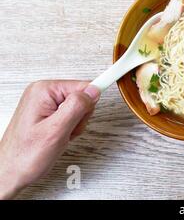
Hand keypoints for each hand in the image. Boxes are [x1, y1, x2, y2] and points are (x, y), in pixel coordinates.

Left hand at [0, 80, 99, 198]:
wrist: (10, 173)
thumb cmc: (25, 156)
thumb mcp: (56, 131)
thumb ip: (76, 107)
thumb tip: (93, 90)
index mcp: (44, 91)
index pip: (83, 87)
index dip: (88, 105)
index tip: (97, 106)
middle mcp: (43, 93)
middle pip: (81, 97)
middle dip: (80, 118)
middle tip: (66, 132)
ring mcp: (44, 103)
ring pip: (77, 109)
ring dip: (74, 126)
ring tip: (59, 137)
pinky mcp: (46, 112)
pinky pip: (70, 115)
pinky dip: (68, 129)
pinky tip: (58, 137)